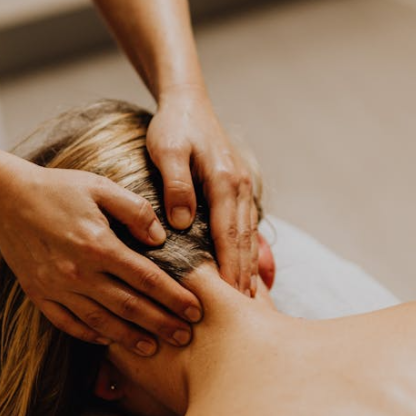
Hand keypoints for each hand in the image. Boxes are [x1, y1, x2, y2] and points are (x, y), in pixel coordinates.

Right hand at [0, 161, 200, 355]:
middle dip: (161, 323)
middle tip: (186, 337)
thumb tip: (160, 238)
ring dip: (130, 337)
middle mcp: (78, 272)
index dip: (174, 297)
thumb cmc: (59, 188)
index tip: (196, 309)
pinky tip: (108, 340)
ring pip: (101, 321)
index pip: (146, 278)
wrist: (6, 198)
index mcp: (98, 245)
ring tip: (154, 348)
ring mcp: (57, 287)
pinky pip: (68, 323)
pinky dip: (89, 334)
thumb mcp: (100, 187)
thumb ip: (134, 210)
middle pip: (129, 306)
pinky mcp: (39, 294)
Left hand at [146, 89, 258, 294]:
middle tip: (243, 314)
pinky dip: (247, 252)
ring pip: (247, 237)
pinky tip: (247, 272)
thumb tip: (182, 224)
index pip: (228, 235)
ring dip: (248, 269)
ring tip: (247, 302)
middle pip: (243, 242)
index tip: (229, 299)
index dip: (229, 268)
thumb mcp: (167, 151)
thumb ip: (175, 185)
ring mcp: (240, 189)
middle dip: (244, 278)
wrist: (187, 102)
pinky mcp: (235, 191)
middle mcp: (238, 188)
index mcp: (224, 181)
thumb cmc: (173, 127)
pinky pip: (244, 228)